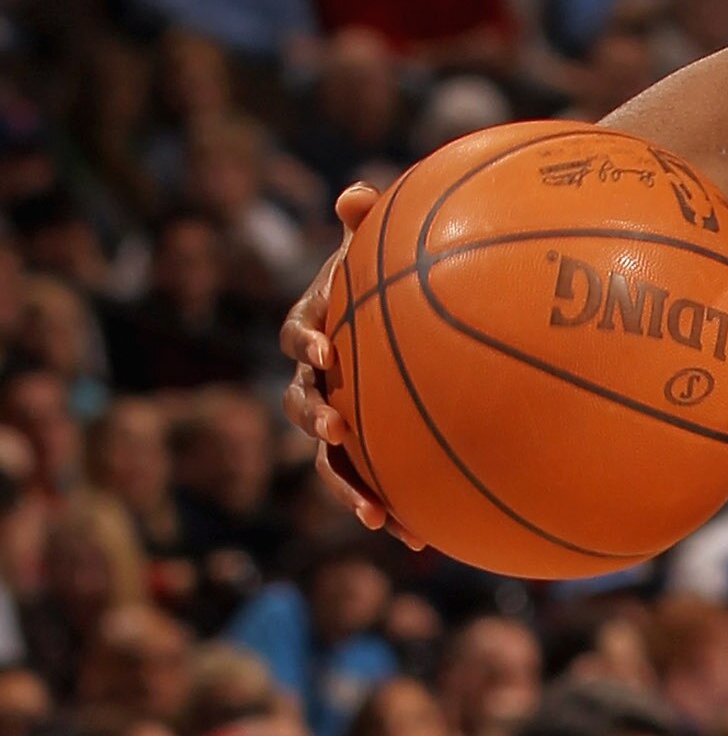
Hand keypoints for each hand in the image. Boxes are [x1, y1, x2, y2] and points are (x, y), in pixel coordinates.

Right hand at [280, 182, 414, 542]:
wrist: (407, 323)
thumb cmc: (388, 280)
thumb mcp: (379, 251)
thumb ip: (368, 224)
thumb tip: (355, 195)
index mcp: (315, 333)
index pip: (297, 338)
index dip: (306, 347)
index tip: (327, 353)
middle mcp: (317, 383)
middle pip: (299, 407)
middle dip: (315, 423)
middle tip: (336, 432)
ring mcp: (339, 422)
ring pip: (329, 461)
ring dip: (347, 487)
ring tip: (374, 515)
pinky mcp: (369, 455)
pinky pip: (375, 484)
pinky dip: (393, 509)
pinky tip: (421, 541)